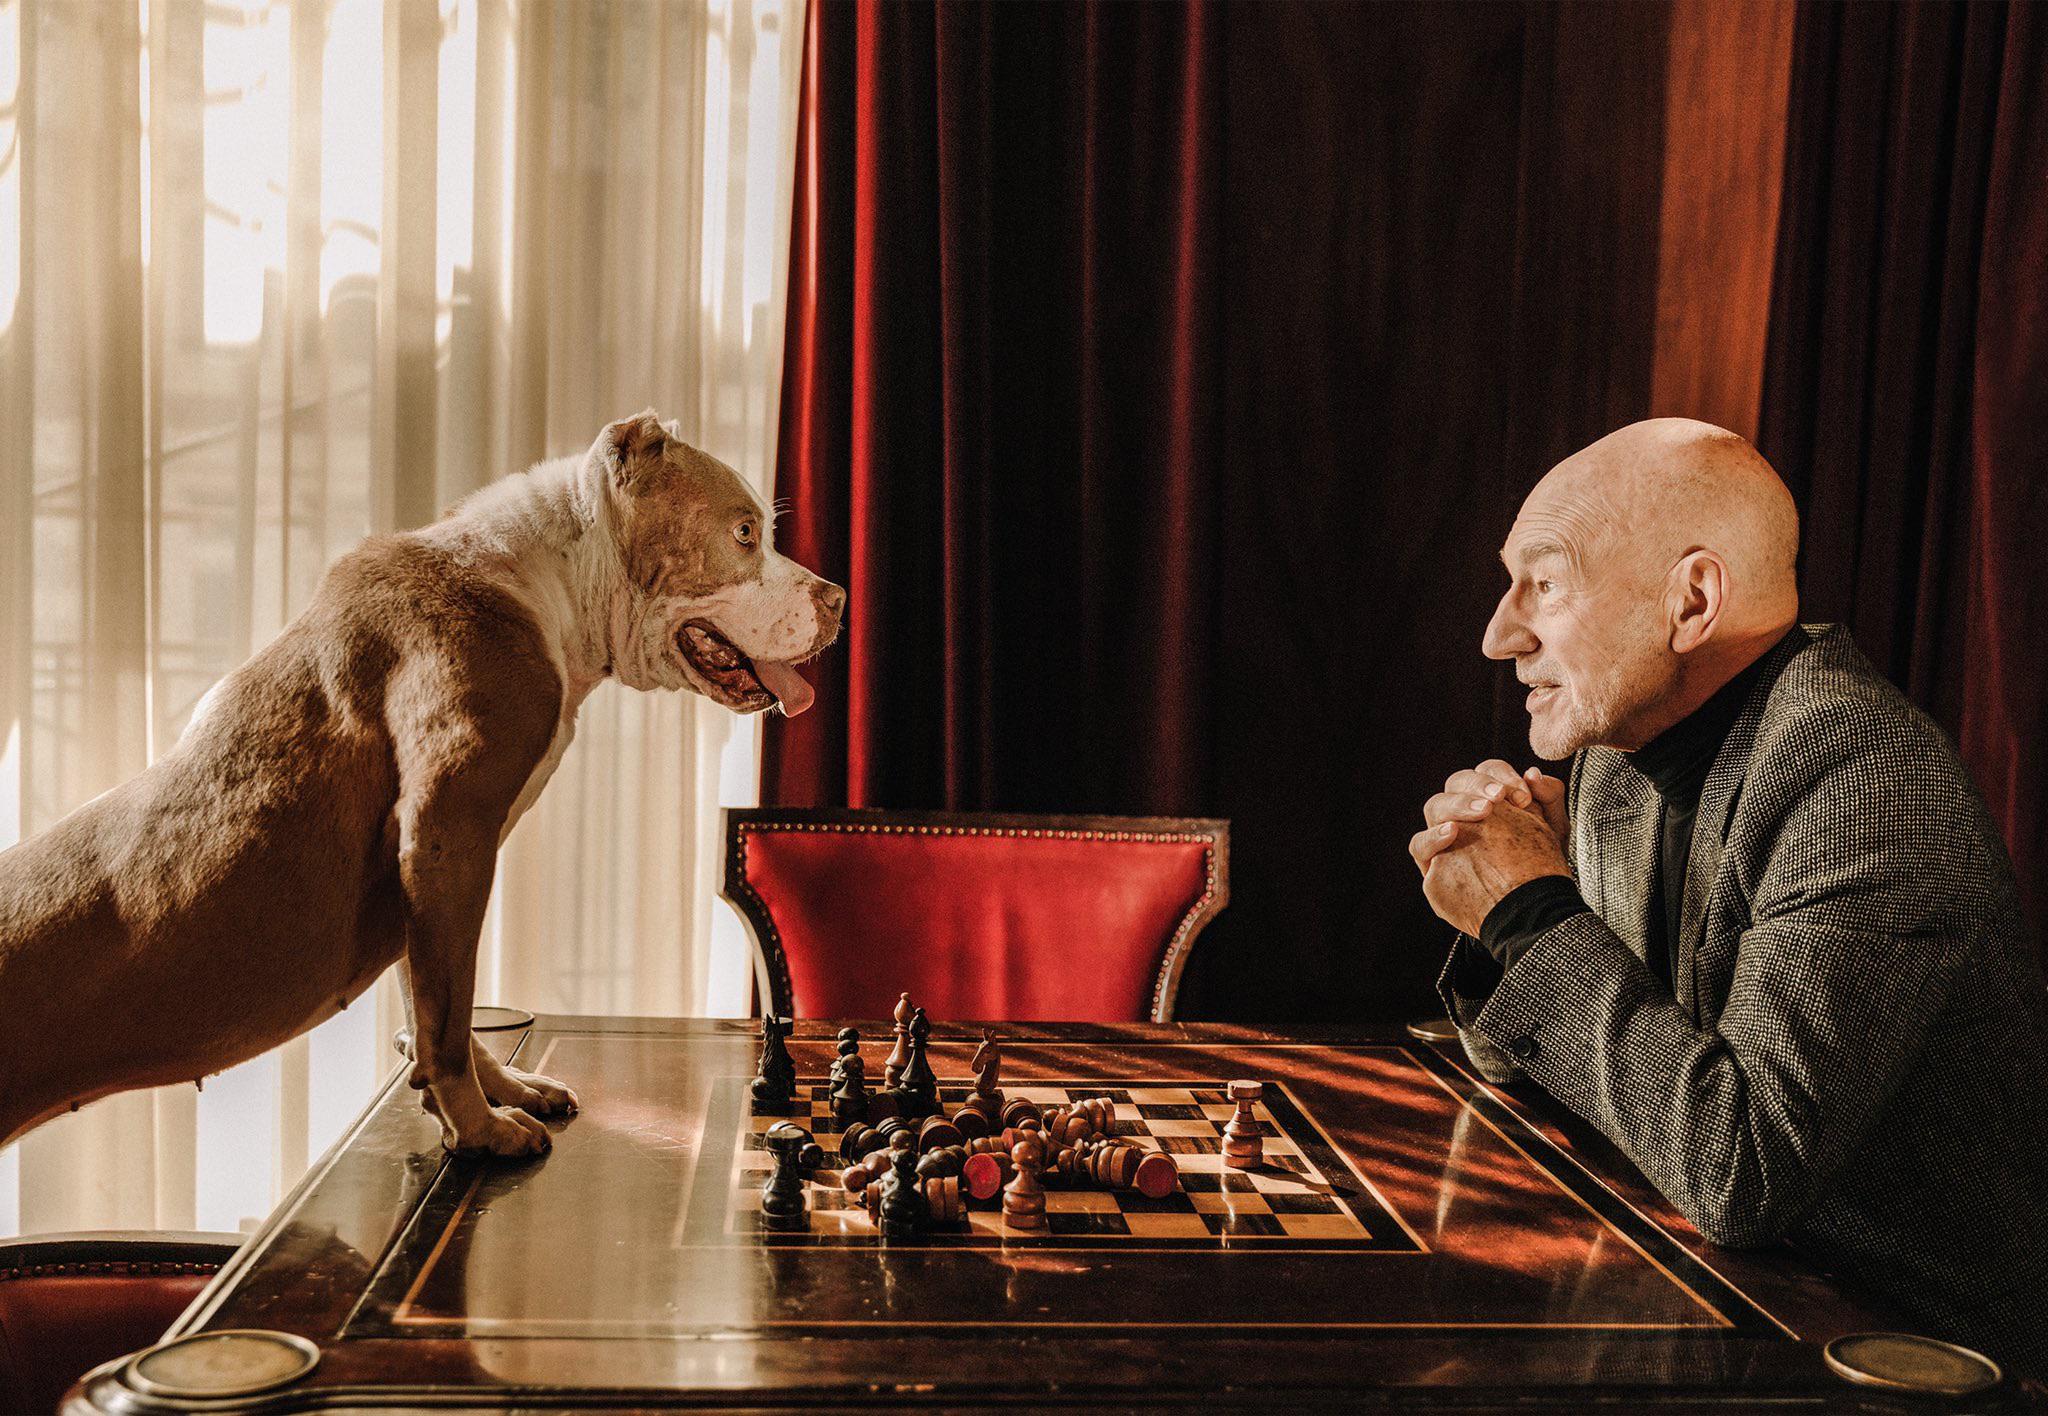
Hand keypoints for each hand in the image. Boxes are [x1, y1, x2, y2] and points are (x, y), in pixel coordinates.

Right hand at [1410, 781, 1570, 937]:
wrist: (1532, 909)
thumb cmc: (1541, 864)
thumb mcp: (1553, 829)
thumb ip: (1549, 797)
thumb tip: (1533, 774)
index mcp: (1489, 798)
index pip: (1486, 772)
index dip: (1501, 775)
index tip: (1523, 796)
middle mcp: (1463, 813)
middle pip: (1457, 783)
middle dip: (1478, 786)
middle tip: (1499, 798)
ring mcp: (1445, 837)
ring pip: (1435, 806)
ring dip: (1458, 804)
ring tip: (1484, 813)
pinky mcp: (1432, 864)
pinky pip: (1419, 845)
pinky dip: (1432, 837)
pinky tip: (1452, 833)